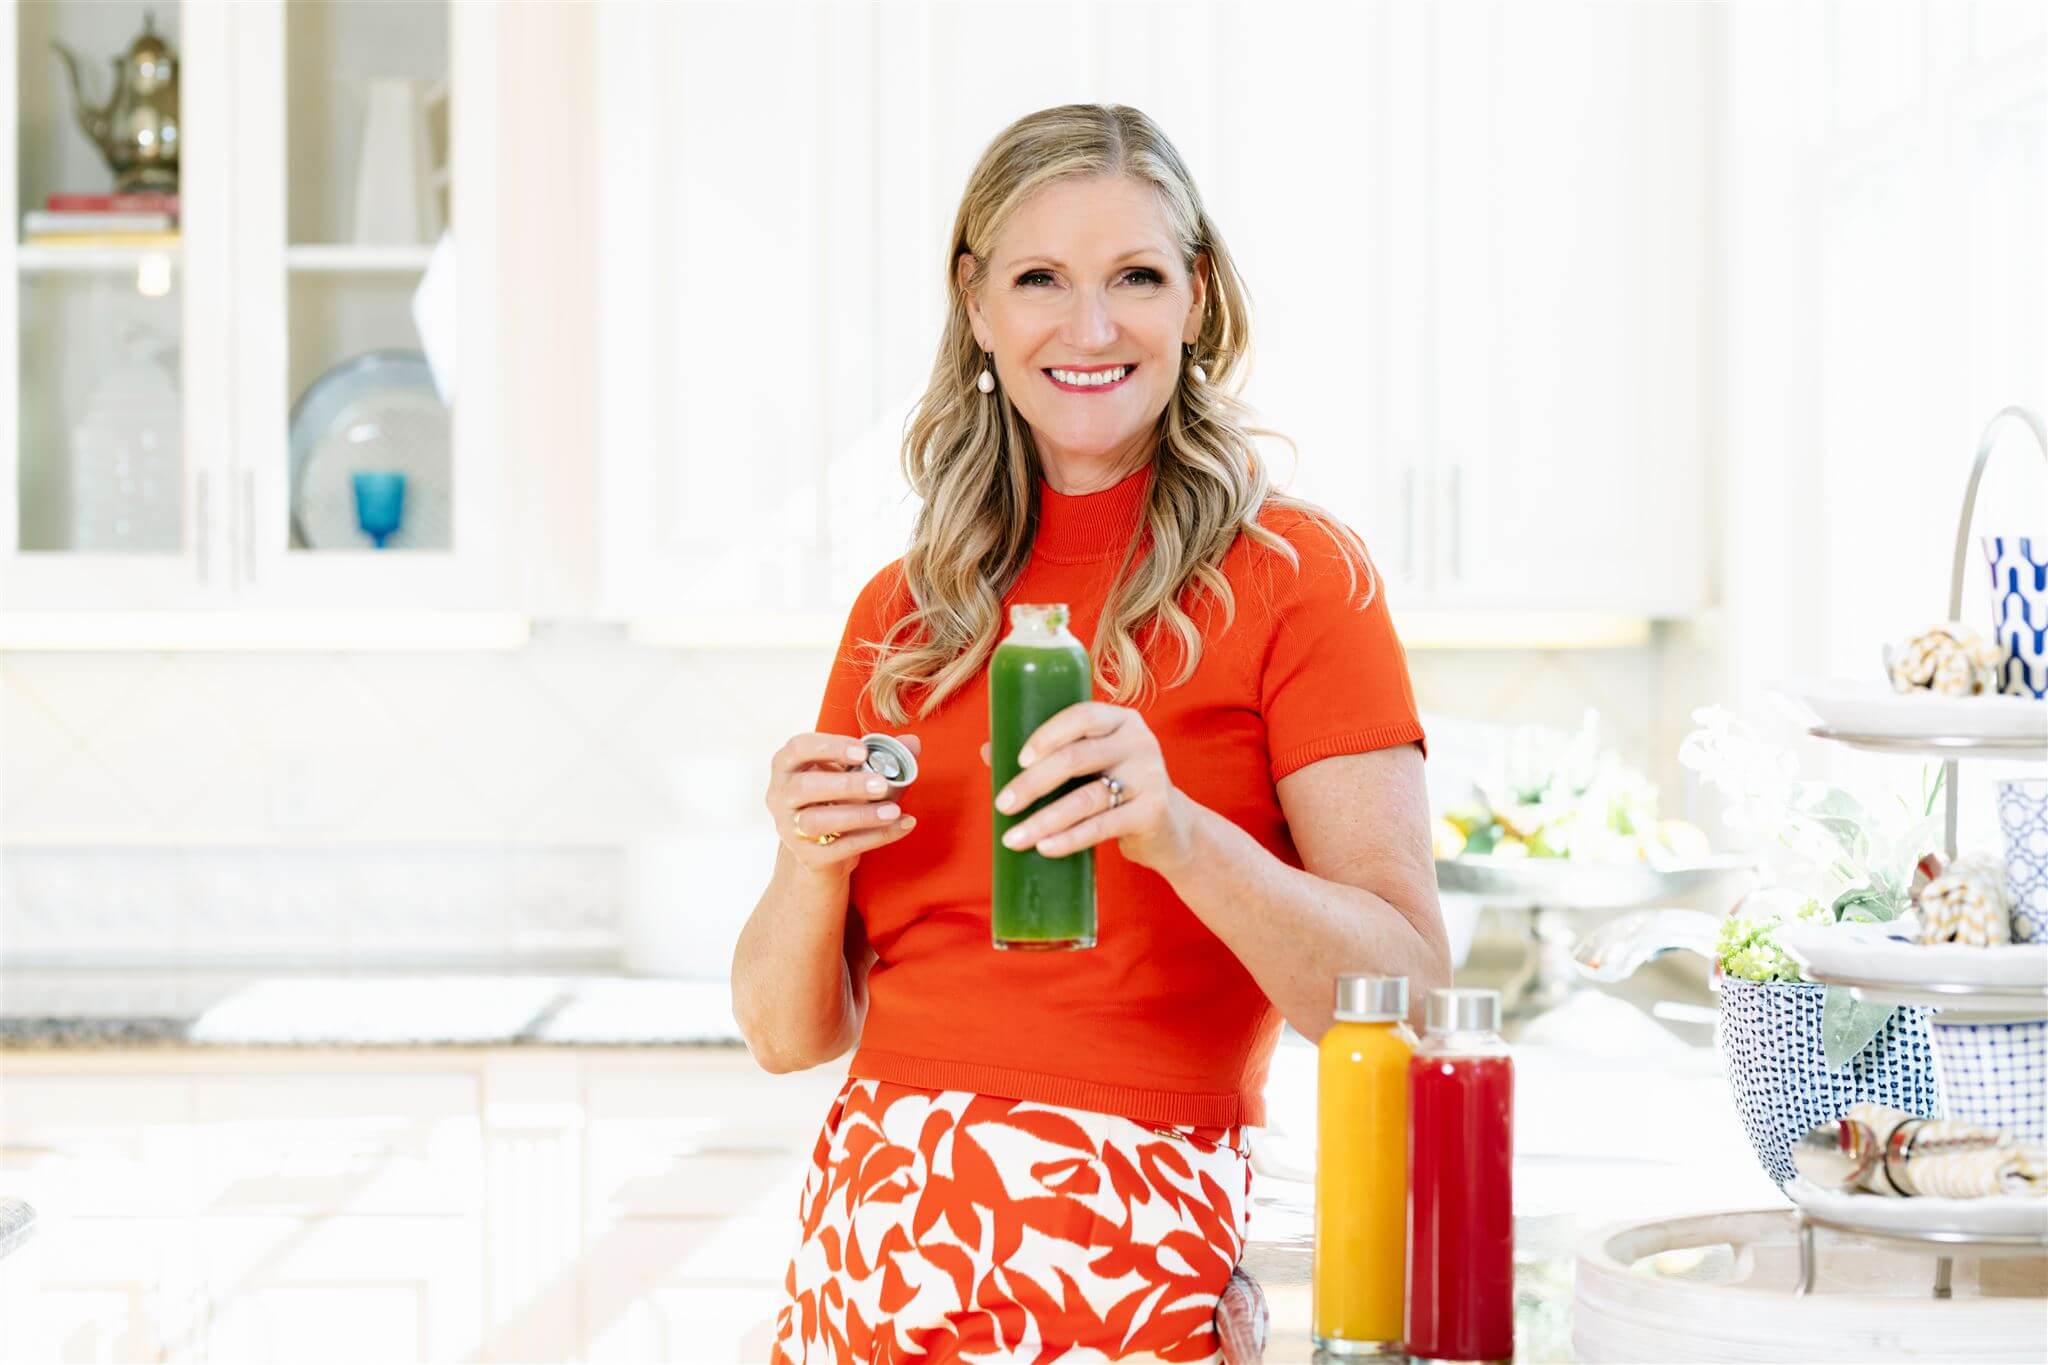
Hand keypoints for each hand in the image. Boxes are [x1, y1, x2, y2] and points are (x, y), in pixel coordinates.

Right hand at [767, 732, 918, 873]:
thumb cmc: (837, 798)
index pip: (798, 748)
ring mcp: (789, 828)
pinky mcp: (807, 856)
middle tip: (881, 784)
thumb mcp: (853, 772)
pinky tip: (900, 825)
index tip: (863, 751)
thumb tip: (913, 743)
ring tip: (893, 810)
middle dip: (845, 785)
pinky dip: (874, 837)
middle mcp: (779, 796)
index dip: (830, 747)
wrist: (823, 849)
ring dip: (859, 815)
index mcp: (786, 766)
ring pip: (817, 821)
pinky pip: (840, 848)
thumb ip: (882, 755)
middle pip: (804, 787)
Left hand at [983, 702, 1195, 874]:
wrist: (1170, 828)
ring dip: (1044, 819)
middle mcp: (1139, 742)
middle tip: (1002, 804)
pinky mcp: (1153, 812)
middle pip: (1077, 758)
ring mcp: (1149, 777)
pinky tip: (1045, 848)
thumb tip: (989, 750)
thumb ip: (1049, 753)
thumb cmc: (1116, 787)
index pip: (1081, 716)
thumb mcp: (1090, 764)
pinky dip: (1070, 838)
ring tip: (1014, 838)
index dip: (1047, 735)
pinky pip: (1102, 826)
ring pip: (1087, 797)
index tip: (1018, 759)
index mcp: (1120, 720)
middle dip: (1033, 783)